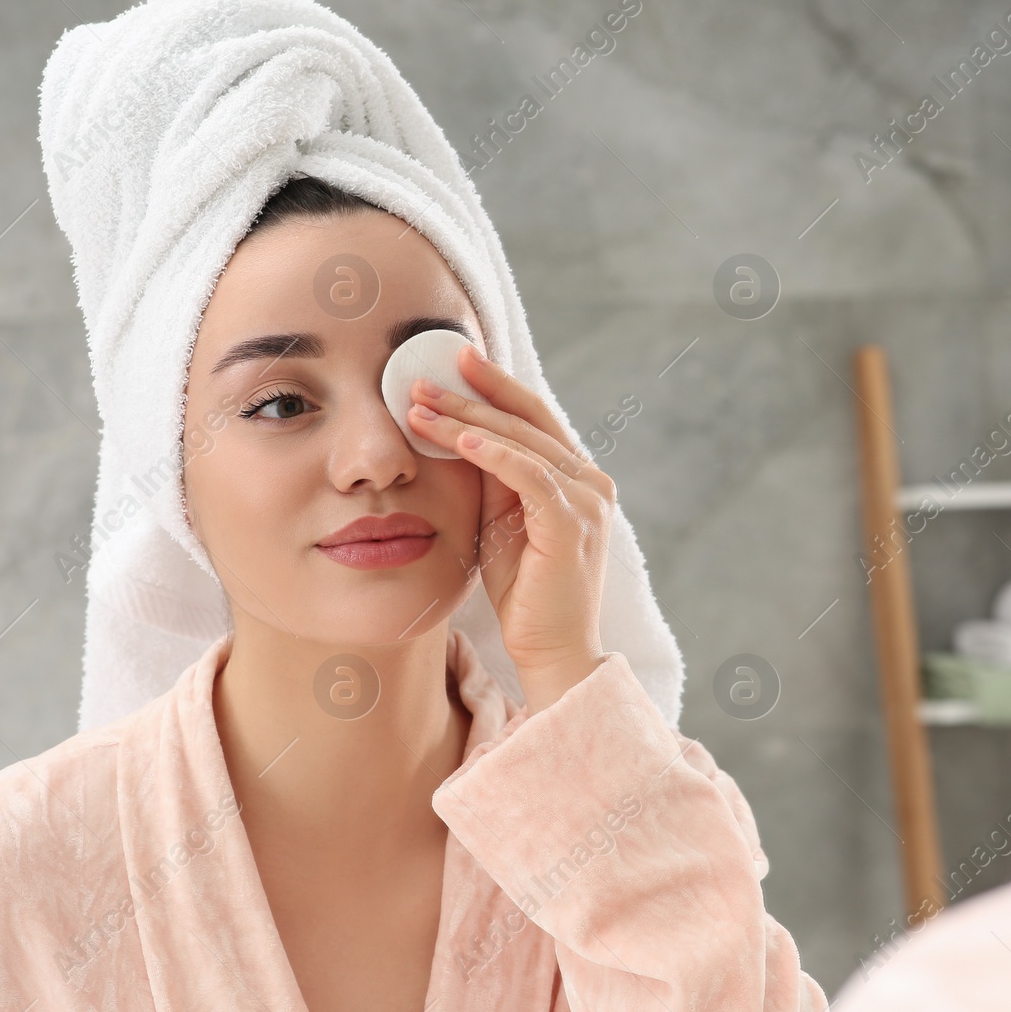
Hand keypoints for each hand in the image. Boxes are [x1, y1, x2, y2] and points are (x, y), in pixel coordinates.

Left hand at [407, 345, 614, 711]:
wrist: (551, 650)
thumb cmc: (524, 592)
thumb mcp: (500, 522)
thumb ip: (491, 480)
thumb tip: (456, 433)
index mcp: (577, 477)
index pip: (532, 418)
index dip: (493, 387)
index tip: (452, 361)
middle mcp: (590, 482)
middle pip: (527, 419)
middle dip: (472, 393)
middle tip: (422, 374)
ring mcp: (586, 500)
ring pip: (522, 442)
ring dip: (466, 419)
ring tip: (420, 405)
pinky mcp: (571, 524)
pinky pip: (528, 475)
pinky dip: (492, 453)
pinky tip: (457, 438)